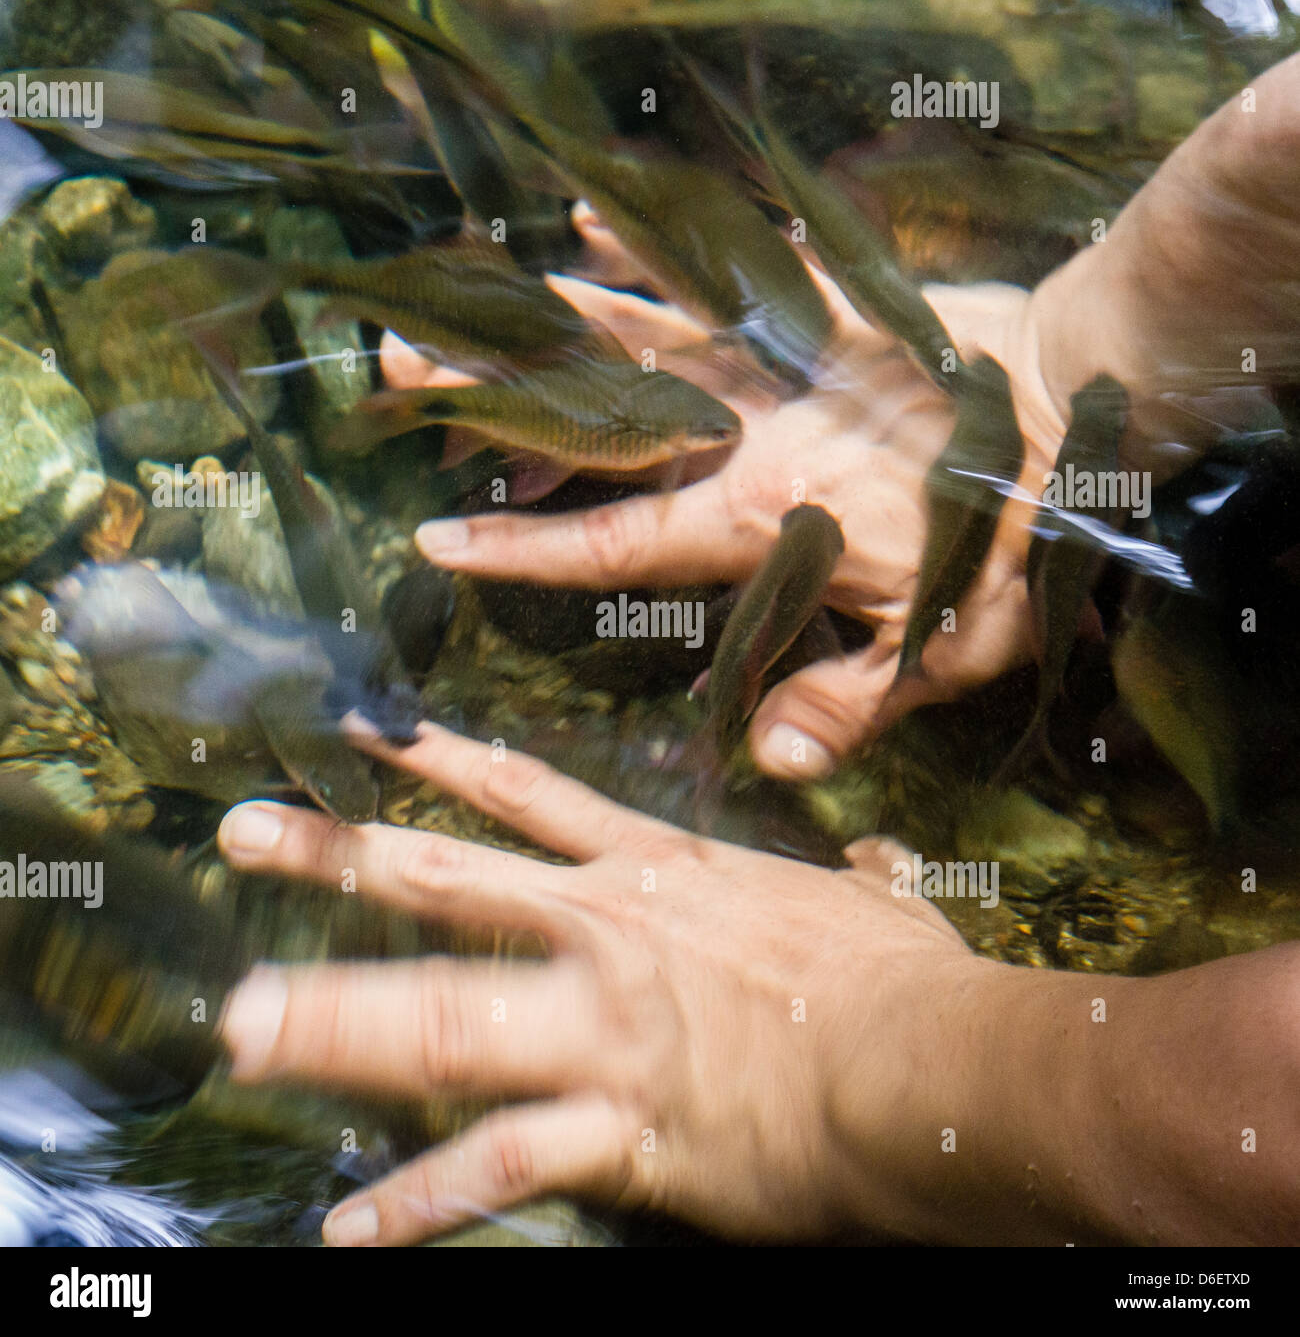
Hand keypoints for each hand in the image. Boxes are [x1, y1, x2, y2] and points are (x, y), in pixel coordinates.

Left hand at [216, 721, 985, 1245]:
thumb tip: (889, 870)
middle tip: (245, 833)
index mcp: (654, 875)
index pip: (523, 796)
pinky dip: (420, 1205)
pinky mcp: (615, 1129)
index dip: (436, 758)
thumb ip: (866, 884)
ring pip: (438, 1016)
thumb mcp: (878, 910)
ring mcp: (598, 1031)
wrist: (923, 1066)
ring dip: (334, 1020)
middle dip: (338, 856)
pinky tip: (349, 1229)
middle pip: (444, 883)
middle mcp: (604, 936)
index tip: (360, 729)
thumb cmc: (900, 981)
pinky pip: (497, 1169)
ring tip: (243, 1019)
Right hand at [389, 54, 1299, 779]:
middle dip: (486, 401)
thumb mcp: (938, 646)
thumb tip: (763, 764)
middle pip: (592, 419)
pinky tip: (580, 219)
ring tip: (448, 296)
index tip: (437, 538)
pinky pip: (713, 274)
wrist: (1083, 410)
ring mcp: (769, 365)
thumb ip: (846, 702)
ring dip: (534, 323)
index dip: (521, 544)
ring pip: (631, 340)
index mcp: (755, 519)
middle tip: (393, 372)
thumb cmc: (1013, 538)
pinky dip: (649, 249)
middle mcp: (740, 432)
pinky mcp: (807, 318)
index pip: (612, 539)